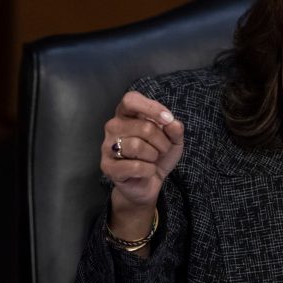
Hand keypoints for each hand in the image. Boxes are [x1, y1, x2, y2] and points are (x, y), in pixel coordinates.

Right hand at [101, 91, 183, 214]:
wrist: (149, 182)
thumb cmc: (158, 155)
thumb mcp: (173, 140)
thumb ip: (175, 129)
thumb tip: (172, 123)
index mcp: (127, 115)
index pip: (131, 99)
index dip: (151, 107)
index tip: (167, 119)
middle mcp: (113, 126)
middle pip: (144, 126)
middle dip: (162, 141)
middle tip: (162, 149)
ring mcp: (107, 146)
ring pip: (137, 146)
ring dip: (154, 155)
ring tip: (153, 160)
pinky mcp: (107, 167)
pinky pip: (135, 166)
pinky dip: (149, 170)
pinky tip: (147, 171)